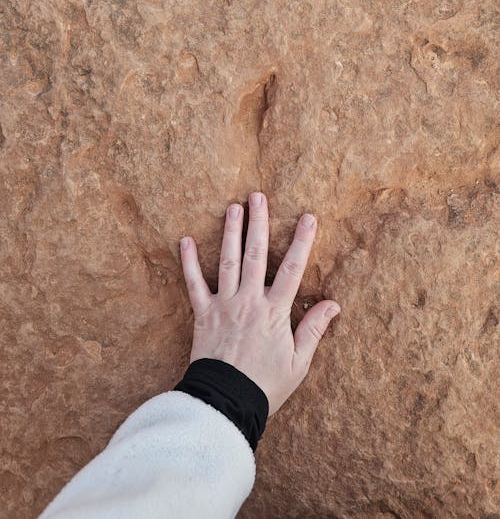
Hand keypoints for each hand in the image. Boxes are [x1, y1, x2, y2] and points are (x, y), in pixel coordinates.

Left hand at [179, 191, 339, 414]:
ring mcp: (224, 305)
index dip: (302, 242)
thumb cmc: (265, 385)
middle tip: (258, 196)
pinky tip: (185, 240)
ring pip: (228, 262)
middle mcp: (249, 301)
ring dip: (230, 232)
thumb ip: (313, 329)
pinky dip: (188, 262)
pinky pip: (193, 284)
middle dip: (259, 223)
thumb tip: (333, 304)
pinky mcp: (203, 315)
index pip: (292, 269)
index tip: (308, 217)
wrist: (226, 403)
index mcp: (275, 312)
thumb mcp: (299, 362)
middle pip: (256, 255)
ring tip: (233, 207)